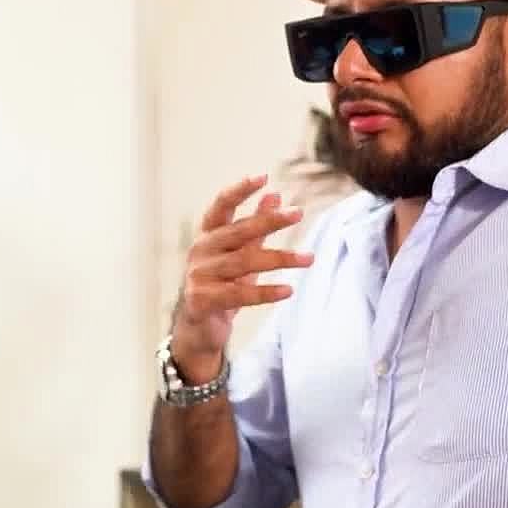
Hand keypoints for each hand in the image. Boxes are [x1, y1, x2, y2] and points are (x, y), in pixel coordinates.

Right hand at [171, 174, 313, 381]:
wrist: (199, 329)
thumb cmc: (222, 285)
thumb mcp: (240, 253)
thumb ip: (255, 226)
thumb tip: (275, 194)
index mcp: (208, 236)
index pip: (221, 207)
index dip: (240, 191)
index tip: (263, 177)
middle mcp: (200, 251)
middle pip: (238, 232)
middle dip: (269, 221)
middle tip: (298, 213)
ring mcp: (199, 276)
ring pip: (244, 262)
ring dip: (280, 258)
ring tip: (308, 258)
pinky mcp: (203, 300)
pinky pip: (240, 294)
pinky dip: (266, 292)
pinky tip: (288, 290)